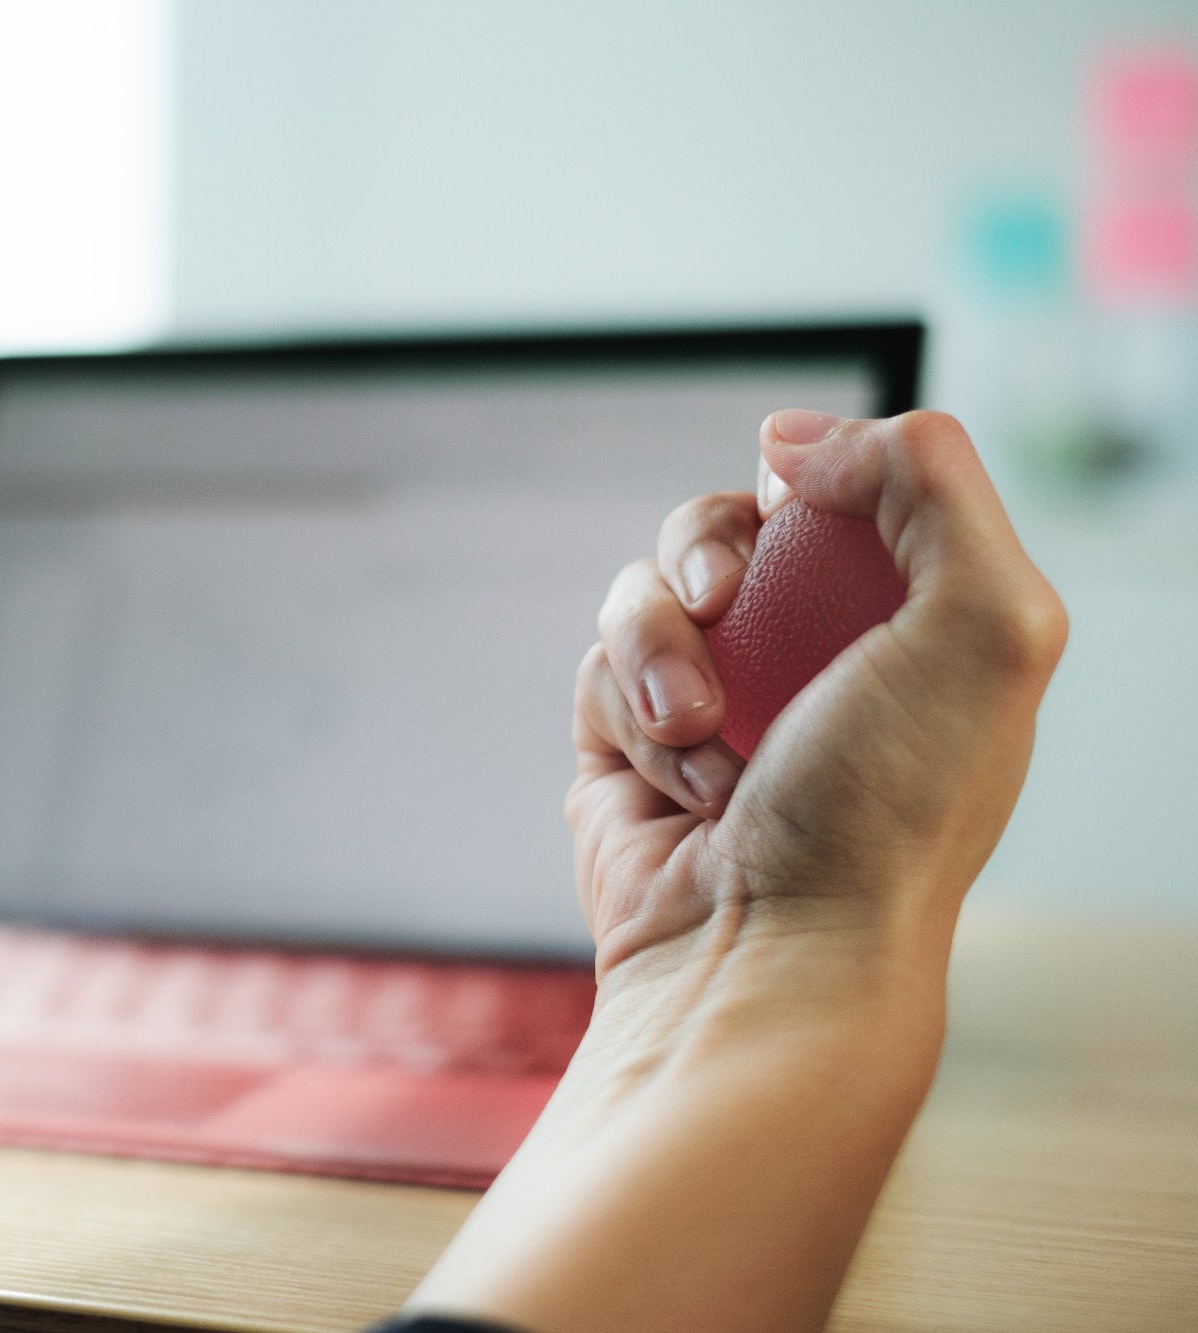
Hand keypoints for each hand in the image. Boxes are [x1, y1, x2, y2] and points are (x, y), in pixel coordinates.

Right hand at [572, 408, 1067, 981]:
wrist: (768, 950)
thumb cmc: (888, 811)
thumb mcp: (988, 623)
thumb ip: (929, 479)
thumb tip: (792, 440)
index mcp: (915, 625)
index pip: (852, 489)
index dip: (816, 470)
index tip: (795, 491)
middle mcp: (815, 656)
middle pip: (730, 517)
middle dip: (709, 542)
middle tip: (721, 599)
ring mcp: (716, 699)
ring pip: (647, 587)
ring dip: (662, 646)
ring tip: (700, 728)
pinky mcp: (628, 740)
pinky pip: (599, 663)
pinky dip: (634, 711)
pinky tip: (683, 785)